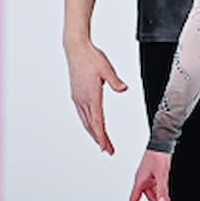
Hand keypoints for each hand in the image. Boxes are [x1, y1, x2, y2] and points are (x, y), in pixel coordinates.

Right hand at [65, 39, 127, 153]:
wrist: (76, 49)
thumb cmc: (91, 57)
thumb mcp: (106, 68)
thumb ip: (115, 81)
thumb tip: (124, 88)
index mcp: (91, 96)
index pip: (97, 122)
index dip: (102, 137)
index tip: (106, 148)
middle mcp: (82, 100)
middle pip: (91, 126)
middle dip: (99, 139)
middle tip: (108, 150)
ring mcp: (78, 98)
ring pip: (85, 121)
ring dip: (93, 133)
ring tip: (101, 142)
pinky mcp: (76, 95)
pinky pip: (82, 114)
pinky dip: (88, 123)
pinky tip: (91, 125)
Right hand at [127, 149, 175, 200]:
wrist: (162, 141)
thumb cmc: (158, 155)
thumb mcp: (162, 174)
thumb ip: (162, 190)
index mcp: (140, 181)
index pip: (133, 199)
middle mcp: (142, 180)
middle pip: (150, 198)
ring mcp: (148, 177)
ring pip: (155, 194)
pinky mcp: (154, 174)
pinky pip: (157, 188)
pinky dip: (163, 194)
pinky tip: (168, 198)